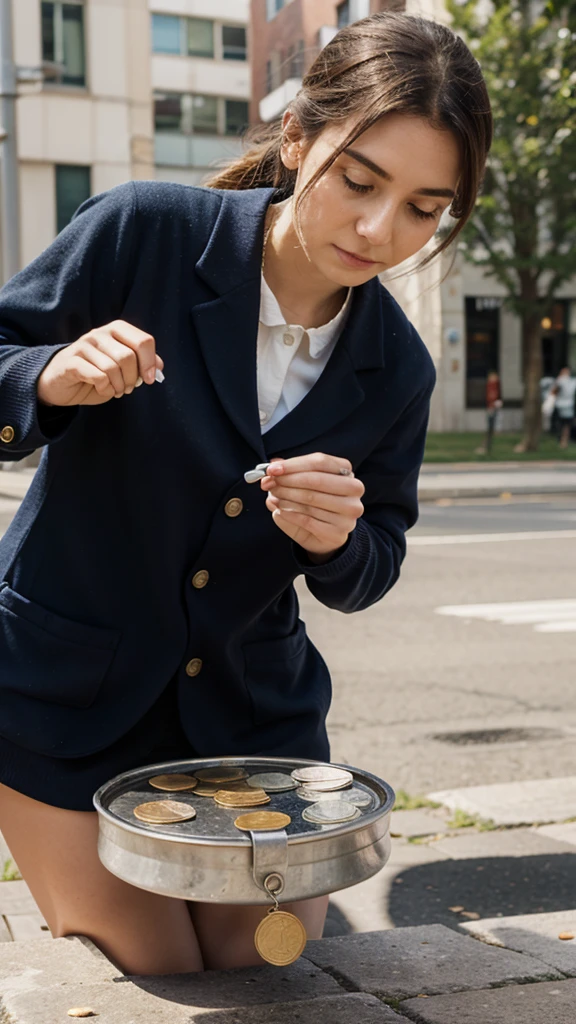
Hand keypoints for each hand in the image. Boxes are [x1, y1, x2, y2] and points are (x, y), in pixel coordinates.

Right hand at [37, 320, 162, 406]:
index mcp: (116, 330)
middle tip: (128, 388)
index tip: (150, 379)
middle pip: (129, 357)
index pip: (144, 341)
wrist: (60, 383)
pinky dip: (105, 389)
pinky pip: (98, 376)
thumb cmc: (95, 374)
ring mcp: (83, 345)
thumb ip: (141, 364)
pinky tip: (102, 390)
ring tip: (115, 391)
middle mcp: (99, 333)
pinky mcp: (71, 361)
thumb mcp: (122, 369)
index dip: (150, 363)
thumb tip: (159, 367)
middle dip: (133, 379)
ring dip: (119, 386)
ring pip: (113, 368)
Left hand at [261, 452, 364, 560]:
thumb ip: (289, 473)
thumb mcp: (302, 484)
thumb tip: (273, 466)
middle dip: (287, 481)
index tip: (271, 469)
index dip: (293, 465)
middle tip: (268, 483)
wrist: (324, 536)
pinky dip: (289, 514)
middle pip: (316, 480)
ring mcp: (349, 512)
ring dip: (285, 498)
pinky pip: (307, 520)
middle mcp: (353, 489)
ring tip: (273, 497)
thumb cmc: (314, 503)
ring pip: (310, 500)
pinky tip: (279, 511)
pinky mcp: (338, 532)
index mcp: (346, 470)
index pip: (319, 462)